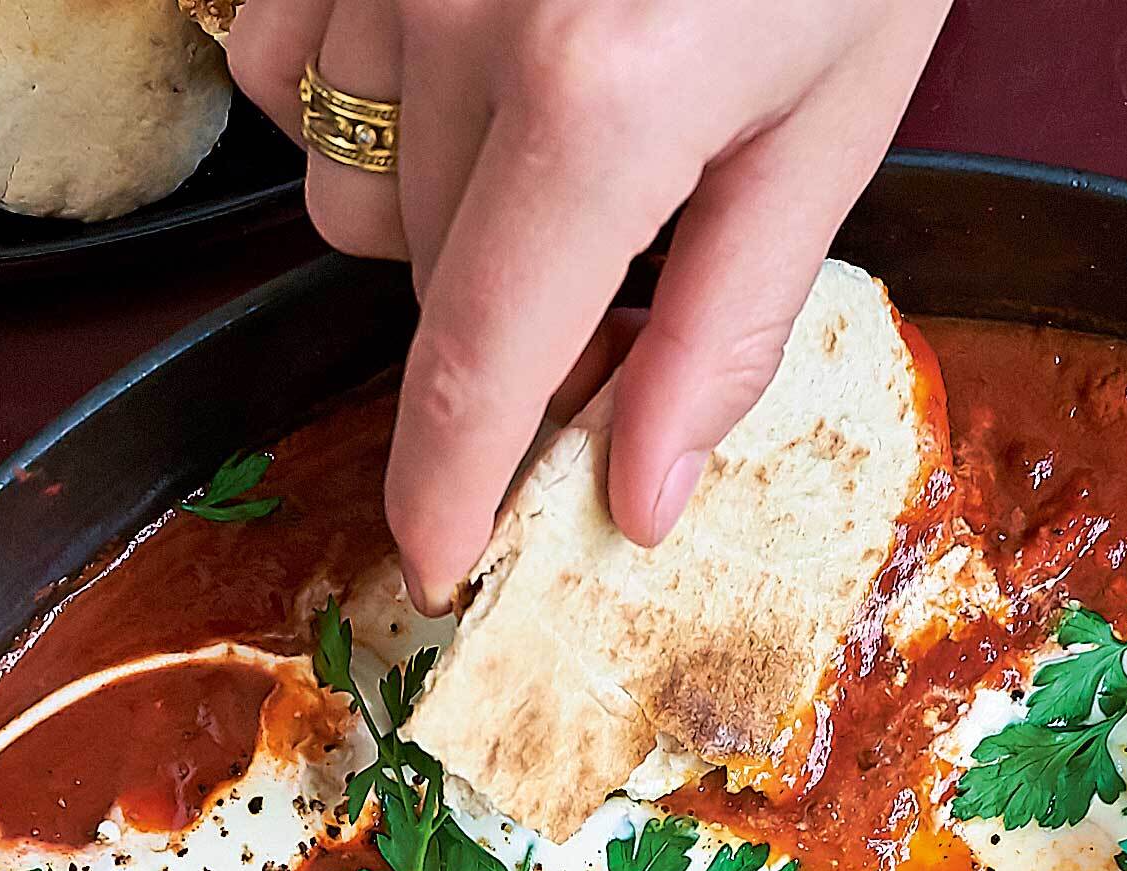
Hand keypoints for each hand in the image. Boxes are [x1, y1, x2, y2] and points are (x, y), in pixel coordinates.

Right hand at [225, 0, 953, 605]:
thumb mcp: (836, 115)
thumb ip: (731, 320)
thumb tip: (645, 493)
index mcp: (601, 100)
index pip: (479, 363)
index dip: (445, 488)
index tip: (438, 561)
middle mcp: (464, 16)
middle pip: (424, 279)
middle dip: (507, 316)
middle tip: (608, 267)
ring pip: (346, 174)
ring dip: (432, 200)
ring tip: (546, 131)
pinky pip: (289, 51)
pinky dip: (357, 87)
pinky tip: (452, 60)